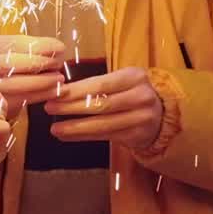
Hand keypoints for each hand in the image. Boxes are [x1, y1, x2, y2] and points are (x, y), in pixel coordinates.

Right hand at [0, 35, 64, 120]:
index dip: (39, 46)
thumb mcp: (17, 53)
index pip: (14, 43)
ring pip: (14, 83)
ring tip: (59, 79)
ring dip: (41, 81)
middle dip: (39, 63)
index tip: (60, 48)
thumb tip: (58, 48)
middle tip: (58, 64)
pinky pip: (17, 99)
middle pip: (11, 63)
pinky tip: (54, 92)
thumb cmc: (8, 68)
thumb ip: (34, 48)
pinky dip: (39, 95)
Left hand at [44, 67, 162, 149]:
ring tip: (55, 128)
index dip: (76, 90)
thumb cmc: (133, 93)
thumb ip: (99, 84)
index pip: (100, 83)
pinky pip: (105, 136)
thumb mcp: (123, 81)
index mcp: (134, 77)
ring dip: (75, 127)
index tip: (55, 93)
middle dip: (71, 107)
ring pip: (102, 124)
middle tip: (49, 108)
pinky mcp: (137, 136)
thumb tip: (62, 90)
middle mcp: (140, 97)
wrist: (163, 115)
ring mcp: (140, 118)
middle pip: (100, 104)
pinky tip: (68, 136)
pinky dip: (83, 137)